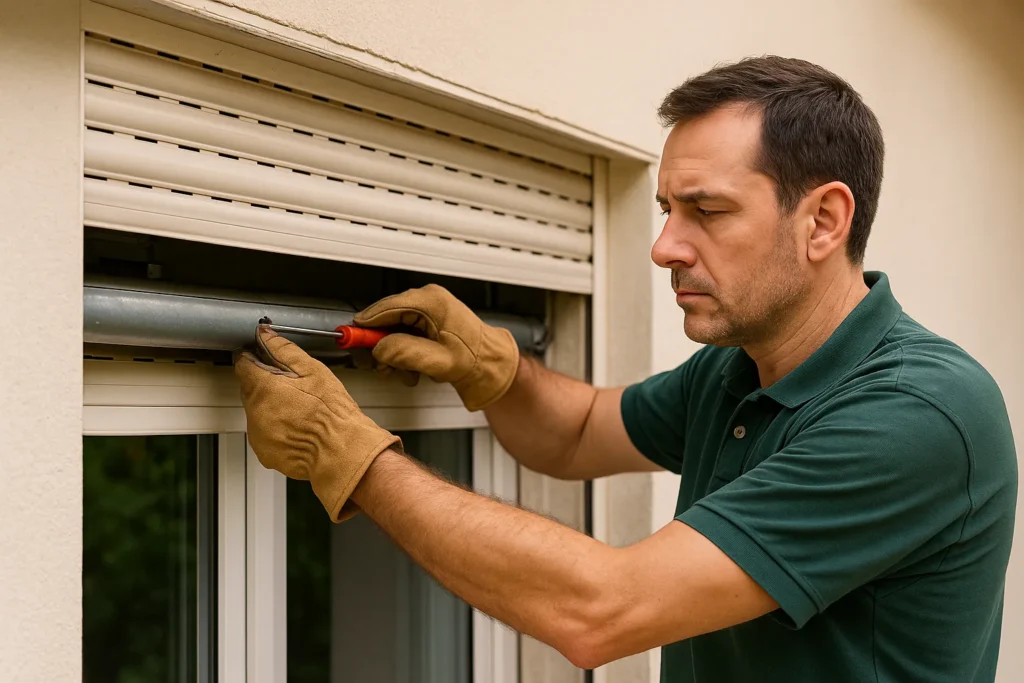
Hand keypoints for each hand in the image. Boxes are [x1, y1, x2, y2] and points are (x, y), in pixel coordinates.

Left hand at [234, 327, 401, 521]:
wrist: (342, 452)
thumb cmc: (333, 413)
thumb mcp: (313, 370)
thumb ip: (283, 350)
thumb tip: (265, 335)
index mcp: (264, 388)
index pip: (243, 365)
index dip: (254, 359)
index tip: (265, 359)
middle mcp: (255, 412)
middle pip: (250, 389)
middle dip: (266, 385)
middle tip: (294, 388)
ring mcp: (258, 434)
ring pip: (257, 412)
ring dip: (271, 408)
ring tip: (300, 411)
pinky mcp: (264, 452)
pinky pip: (264, 433)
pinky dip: (276, 429)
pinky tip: (298, 427)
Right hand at [353, 284, 519, 410]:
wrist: (490, 363)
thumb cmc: (474, 359)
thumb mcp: (437, 361)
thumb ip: (405, 352)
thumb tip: (379, 350)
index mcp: (430, 302)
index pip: (386, 308)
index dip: (365, 325)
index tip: (348, 337)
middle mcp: (427, 300)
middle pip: (386, 319)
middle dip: (382, 347)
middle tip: (383, 367)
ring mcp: (427, 310)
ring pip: (393, 330)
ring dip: (394, 355)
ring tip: (406, 373)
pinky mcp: (426, 320)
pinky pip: (403, 334)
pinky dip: (403, 353)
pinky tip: (413, 369)